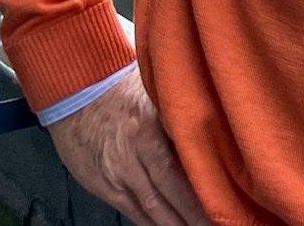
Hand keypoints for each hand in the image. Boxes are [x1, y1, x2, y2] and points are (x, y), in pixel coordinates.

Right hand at [48, 69, 209, 225]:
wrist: (75, 95)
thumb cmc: (124, 91)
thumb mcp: (156, 94)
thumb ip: (181, 118)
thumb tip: (215, 140)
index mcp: (148, 127)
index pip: (181, 166)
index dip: (205, 190)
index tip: (228, 205)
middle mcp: (132, 154)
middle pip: (169, 192)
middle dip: (194, 215)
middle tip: (218, 225)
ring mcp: (116, 173)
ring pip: (151, 207)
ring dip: (176, 224)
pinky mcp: (103, 186)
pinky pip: (132, 210)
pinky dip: (152, 223)